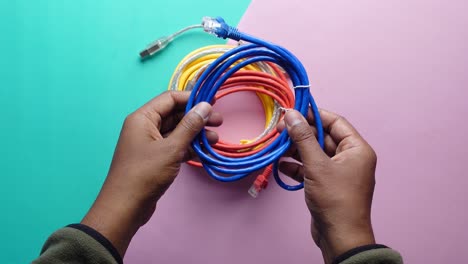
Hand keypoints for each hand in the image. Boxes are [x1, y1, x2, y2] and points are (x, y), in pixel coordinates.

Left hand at [81, 91, 221, 256]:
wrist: (126, 207)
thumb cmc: (145, 174)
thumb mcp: (171, 148)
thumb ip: (190, 126)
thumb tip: (205, 106)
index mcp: (143, 118)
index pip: (170, 98)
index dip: (192, 98)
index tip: (213, 102)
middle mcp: (145, 127)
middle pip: (175, 115)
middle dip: (197, 118)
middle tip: (219, 123)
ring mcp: (149, 143)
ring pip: (176, 132)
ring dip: (195, 135)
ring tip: (215, 140)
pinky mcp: (154, 158)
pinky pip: (174, 146)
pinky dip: (188, 148)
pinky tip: (204, 152)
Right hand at [279, 109, 375, 263]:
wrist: (340, 237)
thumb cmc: (335, 199)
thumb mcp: (316, 165)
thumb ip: (303, 138)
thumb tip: (291, 115)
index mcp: (357, 149)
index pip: (335, 122)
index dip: (314, 114)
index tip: (294, 110)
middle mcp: (350, 158)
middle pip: (323, 137)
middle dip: (300, 134)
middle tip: (279, 129)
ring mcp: (338, 172)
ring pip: (315, 153)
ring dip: (296, 150)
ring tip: (277, 147)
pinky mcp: (327, 185)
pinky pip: (311, 169)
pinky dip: (297, 166)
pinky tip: (282, 165)